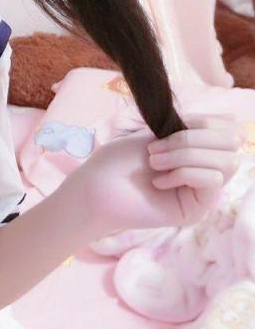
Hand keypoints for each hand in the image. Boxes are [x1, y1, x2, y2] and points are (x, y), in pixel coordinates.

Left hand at [67, 114, 243, 233]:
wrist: (96, 187)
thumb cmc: (120, 159)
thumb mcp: (159, 132)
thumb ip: (193, 125)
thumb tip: (229, 119)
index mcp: (198, 148)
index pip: (228, 128)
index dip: (205, 122)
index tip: (168, 128)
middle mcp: (206, 168)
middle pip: (232, 142)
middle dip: (193, 139)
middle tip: (155, 149)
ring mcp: (203, 191)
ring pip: (226, 162)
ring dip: (186, 155)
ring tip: (154, 162)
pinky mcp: (197, 209)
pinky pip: (212, 180)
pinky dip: (184, 173)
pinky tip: (158, 181)